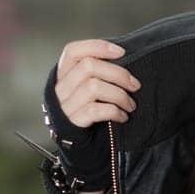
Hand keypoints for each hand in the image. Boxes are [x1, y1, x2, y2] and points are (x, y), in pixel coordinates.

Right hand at [42, 39, 140, 188]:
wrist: (78, 146)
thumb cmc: (88, 111)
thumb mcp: (86, 89)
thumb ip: (98, 73)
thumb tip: (124, 58)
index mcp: (63, 75)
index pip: (73, 51)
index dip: (97, 47)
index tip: (121, 52)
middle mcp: (60, 88)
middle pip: (88, 66)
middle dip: (118, 73)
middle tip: (135, 85)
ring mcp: (64, 106)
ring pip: (93, 87)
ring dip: (119, 95)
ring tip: (130, 104)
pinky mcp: (72, 122)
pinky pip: (96, 110)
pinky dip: (115, 111)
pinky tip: (123, 117)